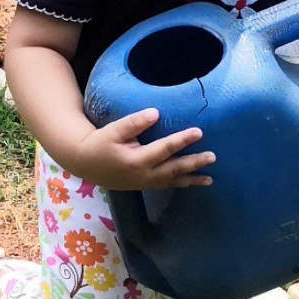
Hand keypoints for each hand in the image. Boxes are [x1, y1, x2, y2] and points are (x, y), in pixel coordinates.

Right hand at [71, 108, 215, 190]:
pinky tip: (192, 181)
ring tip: (210, 179)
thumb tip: (155, 113)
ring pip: (172, 181)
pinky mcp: (143, 185)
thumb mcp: (113, 130)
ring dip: (192, 180)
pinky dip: (181, 184)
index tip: (199, 132)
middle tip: (212, 156)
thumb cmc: (99, 143)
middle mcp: (144, 175)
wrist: (85, 162)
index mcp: (136, 160)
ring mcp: (144, 182)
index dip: (182, 140)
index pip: (164, 149)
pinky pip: (166, 185)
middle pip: (174, 169)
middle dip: (194, 163)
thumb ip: (134, 122)